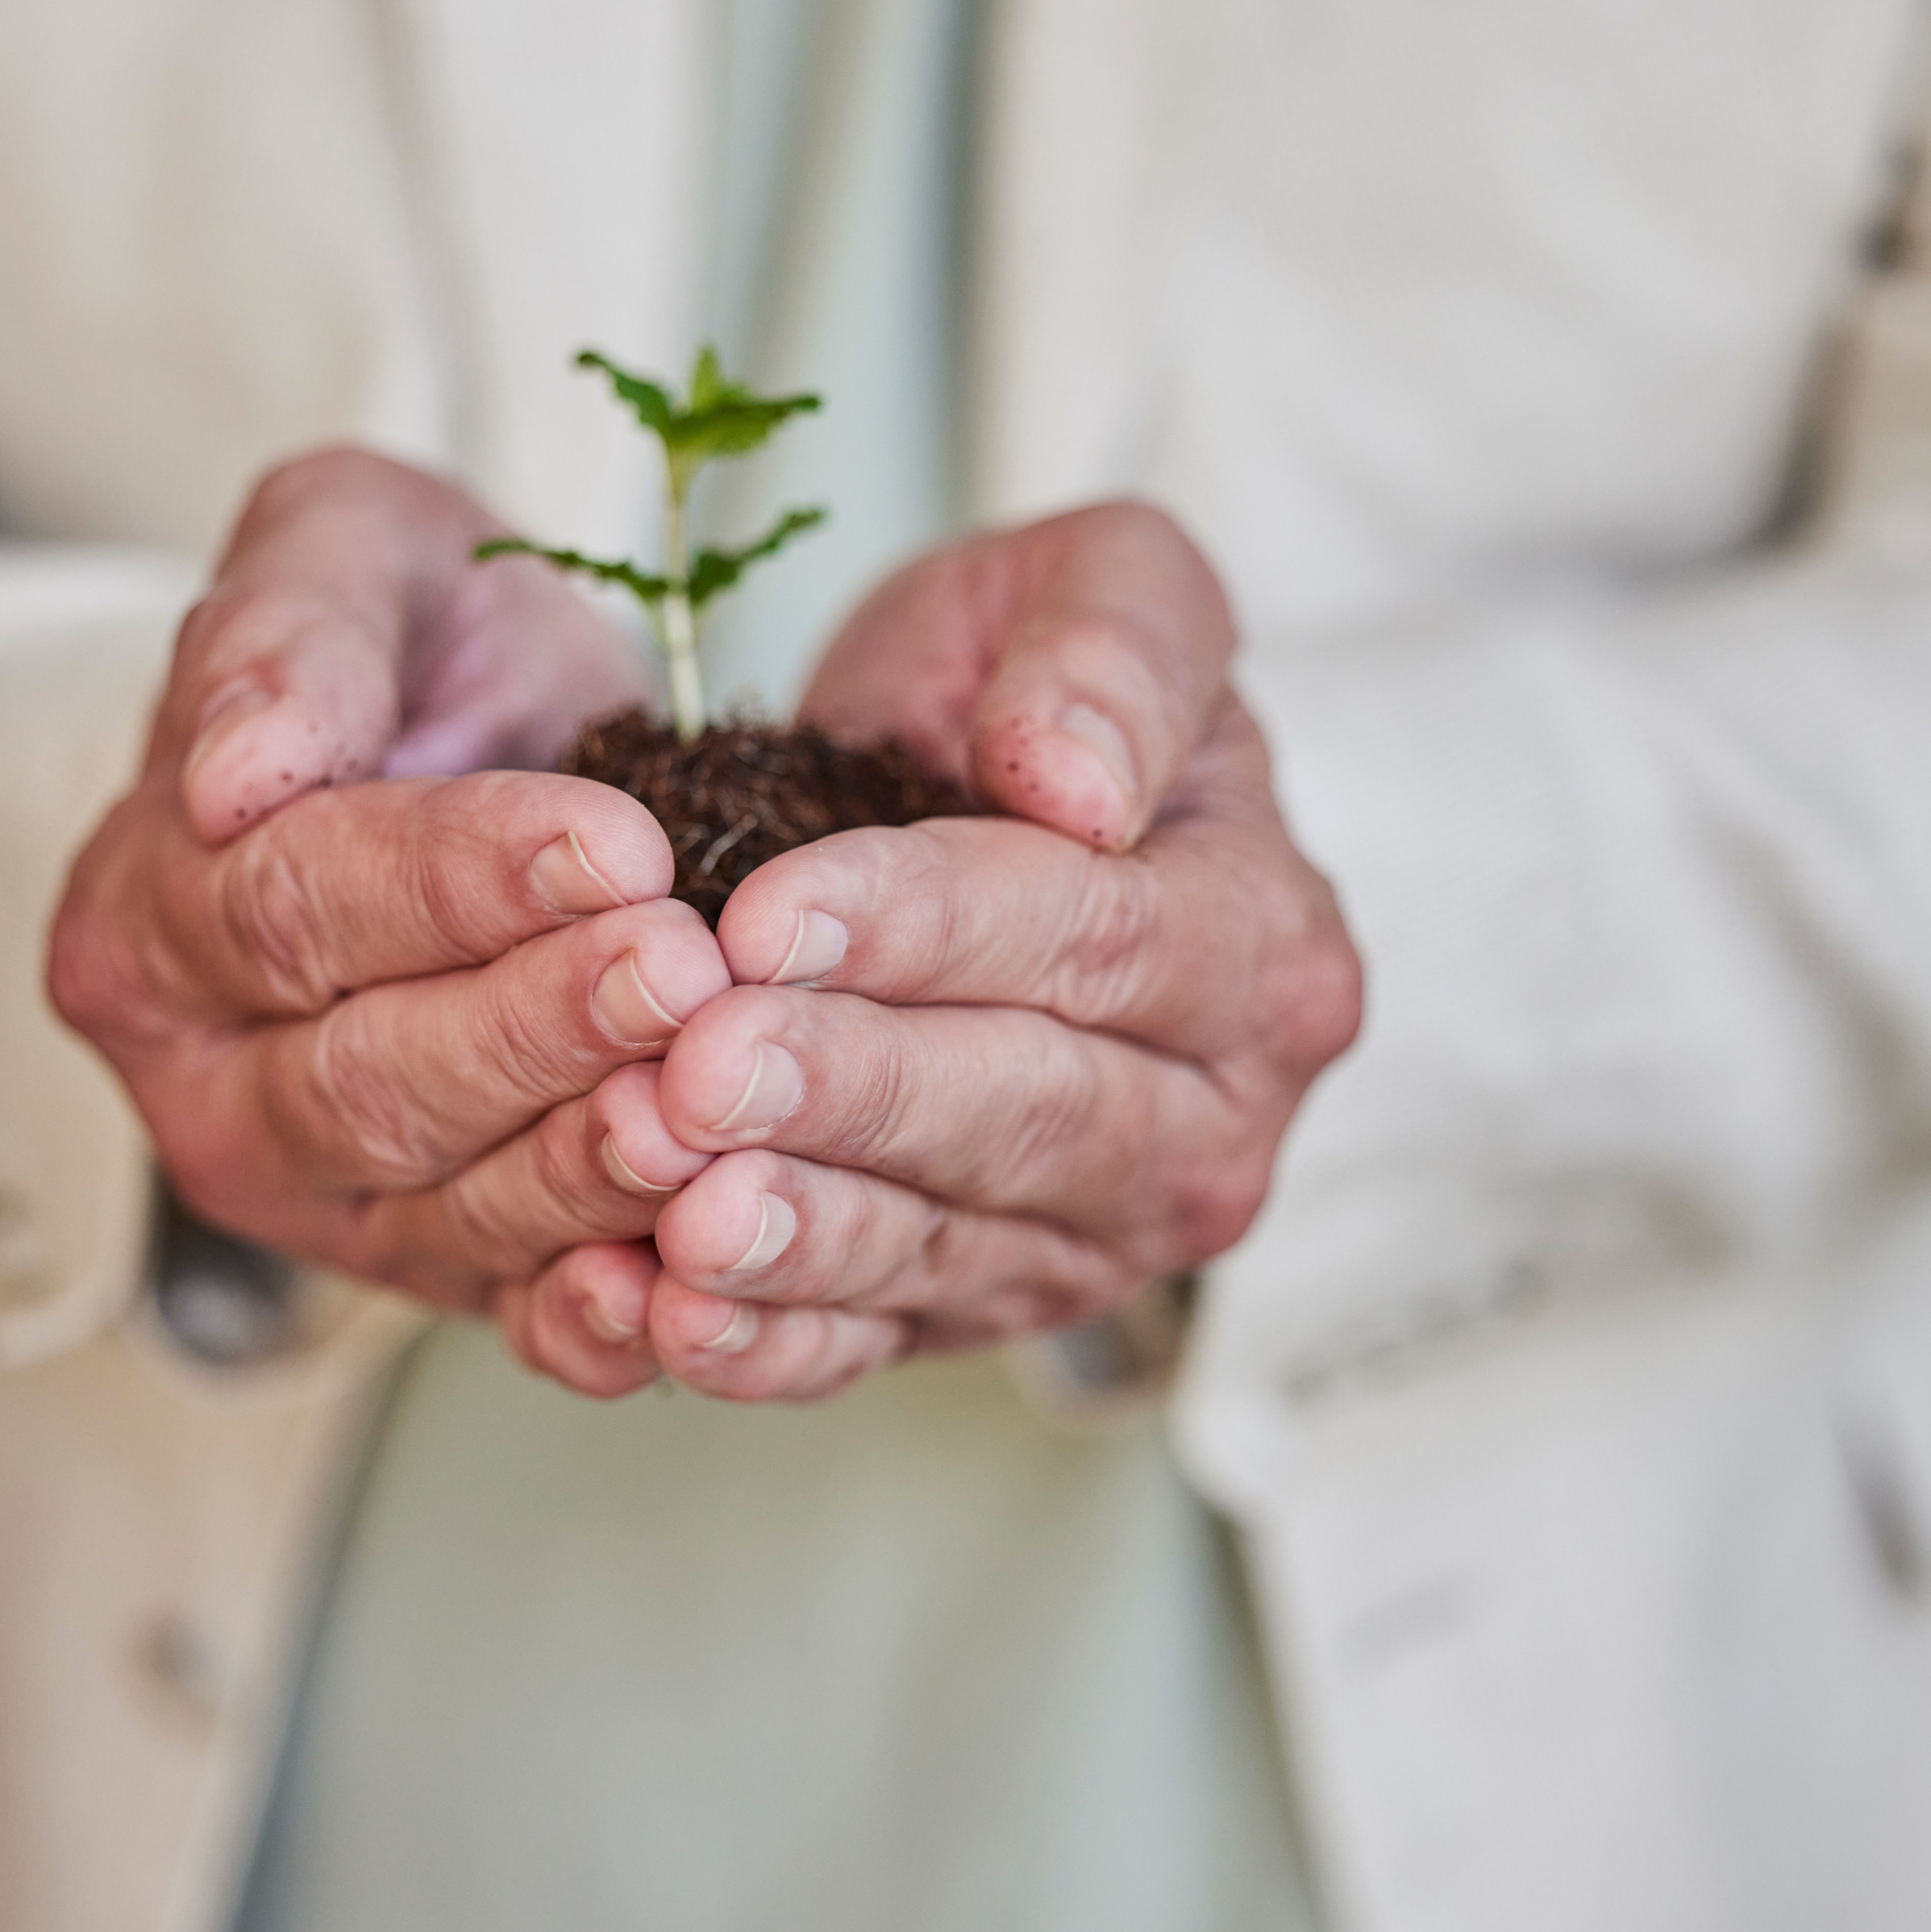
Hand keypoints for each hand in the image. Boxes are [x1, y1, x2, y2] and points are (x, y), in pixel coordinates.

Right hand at [48, 448, 732, 1330]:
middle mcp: (211, 1083)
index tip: (612, 842)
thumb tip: (235, 772)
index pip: (297, 902)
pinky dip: (592, 1322)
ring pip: (448, 1203)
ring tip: (708, 1113)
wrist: (485, 751)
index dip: (457, 879)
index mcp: (150, 915)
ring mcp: (323, 1199)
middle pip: (369, 1075)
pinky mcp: (434, 1267)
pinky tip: (678, 1296)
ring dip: (584, 1171)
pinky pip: (509, 1313)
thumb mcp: (344, 552)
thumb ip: (286, 629)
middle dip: (538, 1029)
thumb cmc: (410, 647)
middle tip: (684, 976)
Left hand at [519, 503, 1362, 1401]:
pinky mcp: (983, 1304)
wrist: (995, 806)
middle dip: (849, 1094)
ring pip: (947, 1242)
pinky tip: (666, 1321)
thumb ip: (1120, 647)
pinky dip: (769, 1346)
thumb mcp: (1107, 586)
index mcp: (1264, 938)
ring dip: (803, 1238)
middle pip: (1025, 1111)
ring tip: (679, 1218)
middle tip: (697, 1075)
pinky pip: (877, 1342)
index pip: (1094, 939)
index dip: (923, 929)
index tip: (766, 916)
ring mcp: (1099, 1233)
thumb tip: (1076, 776)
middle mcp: (1211, 1116)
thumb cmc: (1036, 689)